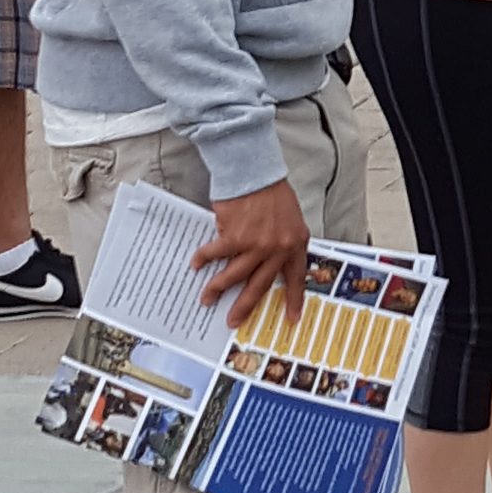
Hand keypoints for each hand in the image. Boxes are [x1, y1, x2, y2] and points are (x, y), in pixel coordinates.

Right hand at [195, 172, 310, 318]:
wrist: (256, 172)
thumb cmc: (273, 192)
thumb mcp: (291, 219)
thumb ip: (282, 242)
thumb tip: (264, 264)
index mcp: (295, 244)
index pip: (295, 278)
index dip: (294, 299)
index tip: (292, 318)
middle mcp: (277, 249)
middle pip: (259, 285)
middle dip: (245, 305)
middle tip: (234, 321)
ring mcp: (255, 245)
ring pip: (234, 276)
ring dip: (217, 288)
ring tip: (207, 298)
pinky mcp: (234, 236)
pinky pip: (215, 254)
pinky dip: (203, 259)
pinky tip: (196, 264)